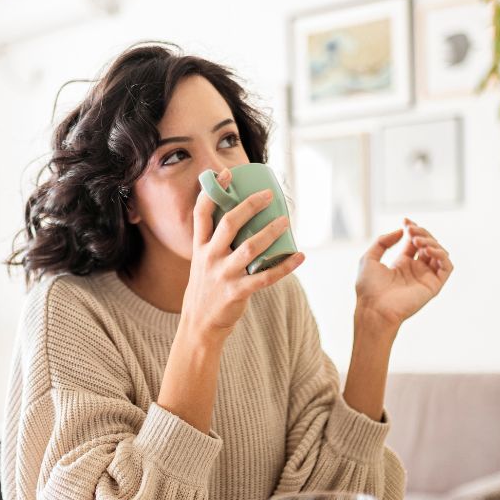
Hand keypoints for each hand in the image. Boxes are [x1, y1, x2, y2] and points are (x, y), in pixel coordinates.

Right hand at [182, 168, 304, 343]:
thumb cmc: (206, 288)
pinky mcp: (237, 293)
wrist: (199, 324)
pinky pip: (265, 277)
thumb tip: (242, 219)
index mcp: (200, 248)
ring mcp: (223, 275)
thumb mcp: (202, 262)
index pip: (202, 214)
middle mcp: (210, 258)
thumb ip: (217, 243)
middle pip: (229, 224)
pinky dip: (285, 266)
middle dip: (249, 206)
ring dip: (270, 232)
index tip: (226, 174)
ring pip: (249, 248)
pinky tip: (299, 256)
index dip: (213, 192)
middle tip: (268, 195)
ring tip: (286, 221)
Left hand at [355, 218, 452, 328]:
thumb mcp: (369, 258)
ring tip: (417, 240)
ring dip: (431, 242)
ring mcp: (425, 278)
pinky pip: (447, 267)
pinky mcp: (433, 286)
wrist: (373, 308)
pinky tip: (427, 249)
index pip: (414, 242)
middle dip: (421, 233)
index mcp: (401, 264)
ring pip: (440, 253)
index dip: (413, 229)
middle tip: (411, 229)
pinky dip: (441, 255)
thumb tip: (401, 231)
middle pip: (428, 244)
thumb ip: (383, 242)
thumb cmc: (368, 288)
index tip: (406, 220)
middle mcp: (416, 270)